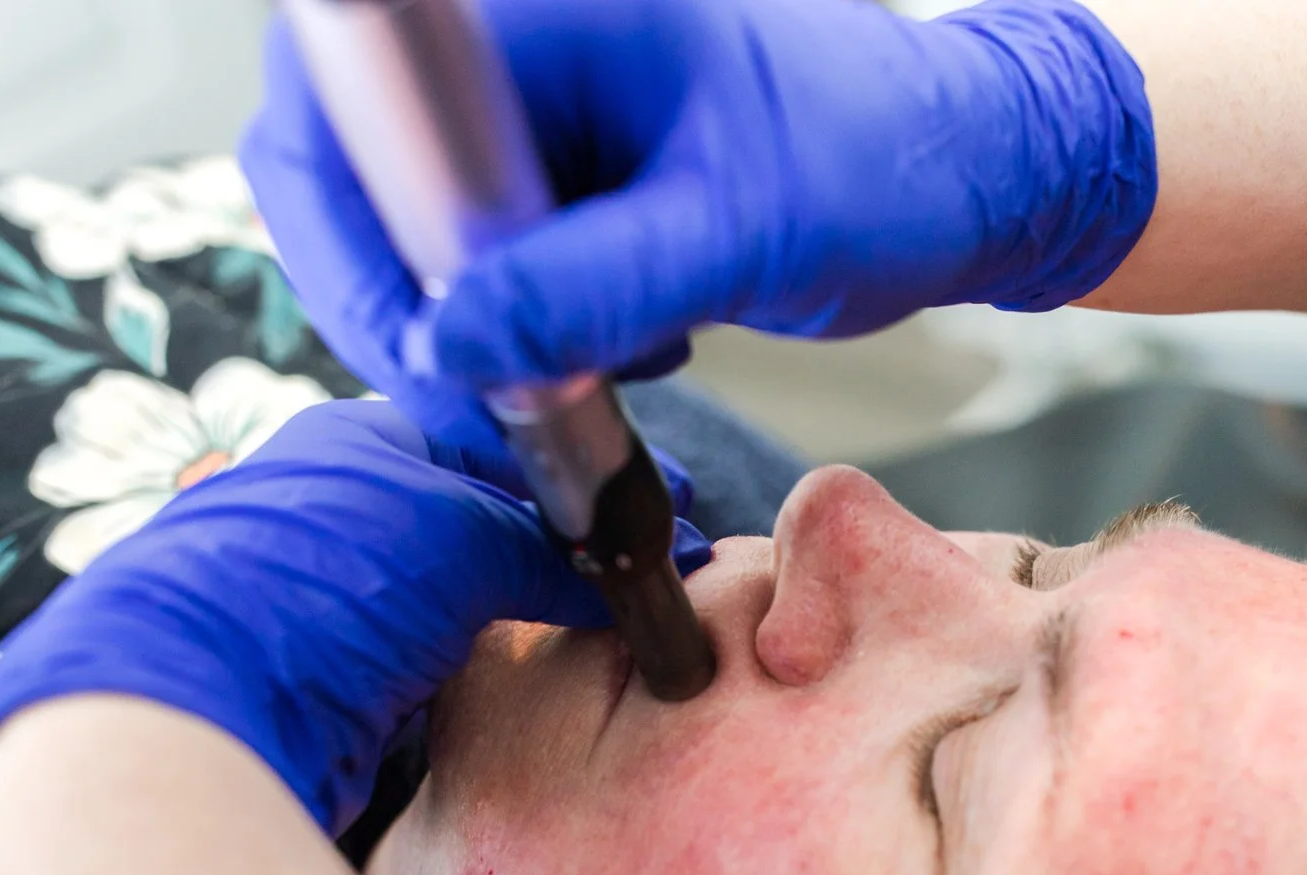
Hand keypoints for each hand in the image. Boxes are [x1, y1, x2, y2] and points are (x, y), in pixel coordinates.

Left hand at [0, 399, 710, 874]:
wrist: (198, 702)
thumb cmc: (324, 582)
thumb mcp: (462, 534)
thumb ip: (548, 546)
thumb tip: (629, 576)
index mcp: (360, 436)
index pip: (502, 436)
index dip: (587, 478)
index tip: (665, 517)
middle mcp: (339, 504)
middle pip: (483, 514)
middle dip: (562, 546)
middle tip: (647, 582)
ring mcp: (330, 592)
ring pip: (461, 591)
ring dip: (525, 610)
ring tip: (602, 632)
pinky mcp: (324, 677)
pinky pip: (432, 658)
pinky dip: (483, 664)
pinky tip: (527, 680)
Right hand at [239, 0, 1156, 448]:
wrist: (963, 170)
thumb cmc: (883, 159)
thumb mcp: (737, 230)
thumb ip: (591, 286)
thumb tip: (450, 347)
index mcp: (529, 6)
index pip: (344, 112)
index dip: (356, 248)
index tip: (431, 357)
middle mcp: (508, 36)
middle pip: (354, 180)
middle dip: (420, 310)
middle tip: (509, 402)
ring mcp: (527, 100)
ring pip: (414, 234)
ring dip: (483, 328)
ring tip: (604, 358)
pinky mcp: (556, 164)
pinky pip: (482, 254)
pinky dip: (530, 320)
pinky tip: (625, 336)